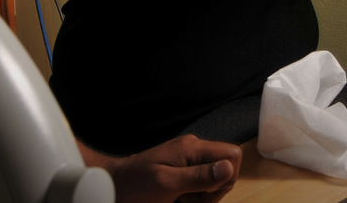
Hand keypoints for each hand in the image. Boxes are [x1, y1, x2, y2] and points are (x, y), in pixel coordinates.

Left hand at [79, 134, 241, 202]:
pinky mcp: (185, 174)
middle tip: (188, 197)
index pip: (233, 154)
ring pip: (216, 183)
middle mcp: (194, 151)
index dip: (227, 176)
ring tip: (180, 198)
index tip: (205, 189)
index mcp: (193, 148)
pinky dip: (195, 198)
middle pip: (227, 171)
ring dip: (203, 197)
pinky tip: (178, 199)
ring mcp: (190, 162)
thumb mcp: (167, 183)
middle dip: (213, 191)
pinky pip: (203, 187)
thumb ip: (199, 176)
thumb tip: (229, 167)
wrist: (113, 186)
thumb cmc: (136, 184)